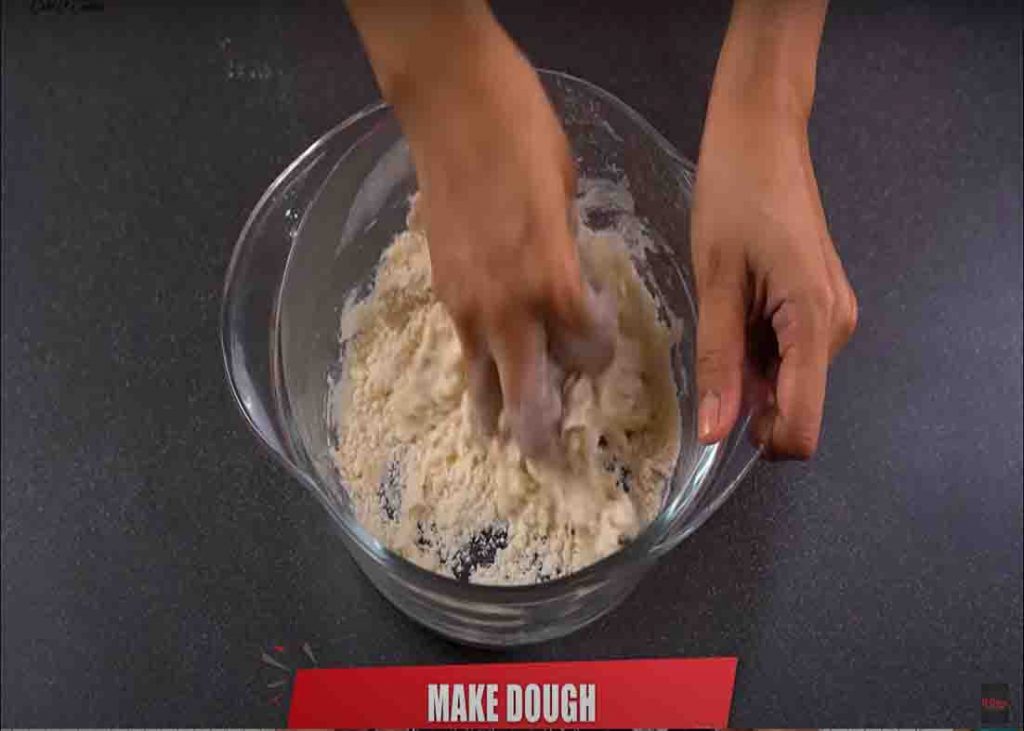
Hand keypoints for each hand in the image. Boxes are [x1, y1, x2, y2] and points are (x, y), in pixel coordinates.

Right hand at [354, 5, 612, 456]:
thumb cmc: (524, 137)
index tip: (599, 352)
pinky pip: (462, 341)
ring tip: (499, 437)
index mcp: (553, 280)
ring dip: (494, 409)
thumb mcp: (566, 198)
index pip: (585, 352)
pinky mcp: (440, 288)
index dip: (598, 359)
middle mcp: (507, 307)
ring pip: (479, 378)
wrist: (450, 107)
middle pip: (525, 393)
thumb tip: (564, 282)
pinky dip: (476, 360)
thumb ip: (567, 256)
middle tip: (546, 458)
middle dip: (538, 431)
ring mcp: (465, 303)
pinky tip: (481, 361)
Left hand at [692, 97, 856, 458]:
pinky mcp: (820, 304)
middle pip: (792, 405)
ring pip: (786, 380)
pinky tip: (734, 306)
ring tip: (720, 312)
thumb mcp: (715, 281)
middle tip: (709, 341)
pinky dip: (756, 348)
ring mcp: (831, 316)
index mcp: (814, 324)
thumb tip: (714, 434)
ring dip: (748, 369)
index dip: (759, 442)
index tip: (715, 417)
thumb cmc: (734, 194)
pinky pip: (786, 352)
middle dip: (746, 397)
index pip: (802, 428)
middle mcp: (835, 329)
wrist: (762, 133)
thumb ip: (719, 360)